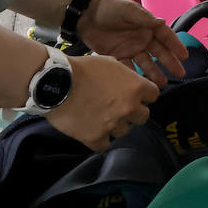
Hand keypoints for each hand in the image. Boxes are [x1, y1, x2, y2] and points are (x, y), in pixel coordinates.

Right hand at [44, 54, 159, 150]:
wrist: (55, 82)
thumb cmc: (82, 68)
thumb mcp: (111, 63)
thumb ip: (126, 76)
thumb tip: (132, 84)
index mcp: (136, 87)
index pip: (153, 96)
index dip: (143, 96)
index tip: (134, 96)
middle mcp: (129, 107)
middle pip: (143, 117)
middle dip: (132, 112)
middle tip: (117, 108)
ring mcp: (113, 124)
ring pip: (124, 131)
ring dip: (115, 125)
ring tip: (99, 116)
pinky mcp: (96, 138)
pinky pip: (105, 145)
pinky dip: (99, 139)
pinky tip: (91, 129)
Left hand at [77, 0, 187, 85]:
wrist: (84, 16)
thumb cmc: (109, 9)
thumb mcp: (128, 10)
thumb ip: (144, 18)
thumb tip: (163, 22)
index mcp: (147, 25)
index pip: (165, 36)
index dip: (175, 46)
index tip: (185, 56)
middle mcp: (142, 38)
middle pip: (159, 52)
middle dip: (169, 63)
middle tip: (180, 74)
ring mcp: (130, 49)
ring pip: (145, 63)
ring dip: (154, 72)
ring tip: (161, 84)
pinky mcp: (117, 57)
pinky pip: (128, 68)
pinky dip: (133, 75)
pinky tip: (139, 83)